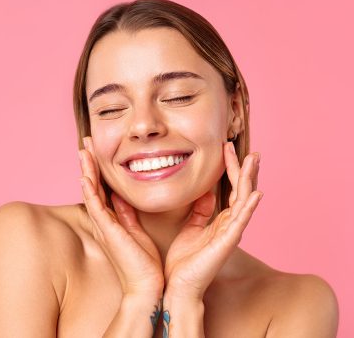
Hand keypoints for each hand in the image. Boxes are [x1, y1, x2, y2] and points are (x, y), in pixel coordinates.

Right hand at [79, 136, 163, 296]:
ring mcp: (104, 226)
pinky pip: (95, 207)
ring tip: (83, 151)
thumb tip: (123, 196)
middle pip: (92, 186)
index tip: (97, 150)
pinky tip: (84, 177)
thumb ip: (128, 213)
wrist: (148, 286)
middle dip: (89, 164)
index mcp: (112, 220)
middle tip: (85, 143)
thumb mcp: (136, 230)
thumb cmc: (145, 262)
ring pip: (91, 192)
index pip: (101, 188)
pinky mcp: (108, 232)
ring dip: (86, 171)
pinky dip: (89, 192)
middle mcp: (104, 221)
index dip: (97, 169)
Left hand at [164, 142, 262, 299]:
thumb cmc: (184, 259)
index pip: (230, 189)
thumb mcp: (191, 227)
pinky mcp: (227, 242)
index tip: (226, 149)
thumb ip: (200, 210)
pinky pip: (241, 221)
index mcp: (221, 221)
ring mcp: (230, 233)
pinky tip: (256, 193)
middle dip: (245, 169)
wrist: (178, 284)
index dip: (230, 169)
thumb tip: (206, 192)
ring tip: (254, 160)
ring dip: (249, 179)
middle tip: (250, 150)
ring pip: (244, 200)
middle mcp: (229, 224)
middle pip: (242, 191)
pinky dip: (249, 207)